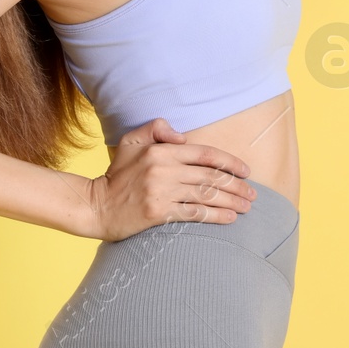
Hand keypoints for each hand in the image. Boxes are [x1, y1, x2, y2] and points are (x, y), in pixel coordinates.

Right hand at [84, 118, 257, 241]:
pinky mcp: (158, 212)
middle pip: (211, 176)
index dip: (230, 162)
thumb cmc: (117, 174)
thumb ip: (156, 128)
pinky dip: (215, 216)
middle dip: (237, 185)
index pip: (206, 154)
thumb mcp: (131, 141)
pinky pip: (194, 213)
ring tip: (246, 207)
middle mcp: (165, 169)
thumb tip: (183, 136)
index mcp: (162, 151)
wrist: (95, 206)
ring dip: (231, 201)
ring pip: (207, 195)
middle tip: (253, 194)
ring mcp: (162, 191)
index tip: (246, 171)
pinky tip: (229, 219)